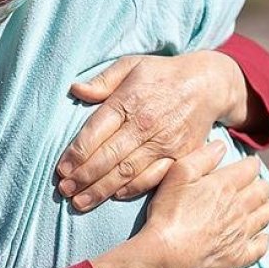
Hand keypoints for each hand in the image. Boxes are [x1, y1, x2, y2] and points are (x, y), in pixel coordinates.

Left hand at [56, 51, 247, 211]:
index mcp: (128, 101)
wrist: (208, 85)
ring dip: (101, 190)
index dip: (75, 154)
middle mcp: (144, 124)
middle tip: (64, 191)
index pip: (94, 132)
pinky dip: (133, 189)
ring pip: (126, 172)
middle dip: (82, 177)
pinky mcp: (179, 155)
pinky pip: (153, 177)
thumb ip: (102, 81)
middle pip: (107, 157)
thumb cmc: (162, 74)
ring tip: (80, 202)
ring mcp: (163, 142)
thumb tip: (75, 90)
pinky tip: (114, 196)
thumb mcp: (130, 66)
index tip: (61, 170)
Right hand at [143, 144, 268, 267]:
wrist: (166, 254)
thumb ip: (201, 158)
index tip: (245, 165)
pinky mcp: (240, 255)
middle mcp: (240, 207)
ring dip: (265, 207)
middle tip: (250, 185)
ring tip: (255, 207)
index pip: (252, 168)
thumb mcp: (178, 175)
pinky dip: (263, 238)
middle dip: (259, 184)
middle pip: (264, 190)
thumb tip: (221, 146)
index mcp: (226, 185)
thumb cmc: (168, 212)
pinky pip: (263, 245)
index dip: (250, 164)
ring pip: (268, 214)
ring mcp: (242, 232)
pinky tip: (257, 235)